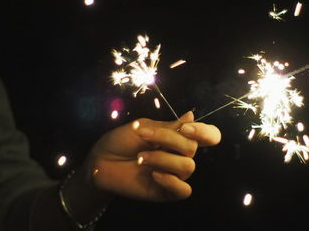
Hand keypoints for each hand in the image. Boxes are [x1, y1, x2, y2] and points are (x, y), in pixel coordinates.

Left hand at [82, 111, 220, 201]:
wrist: (100, 161)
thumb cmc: (120, 141)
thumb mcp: (144, 128)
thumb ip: (169, 126)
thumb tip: (191, 115)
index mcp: (178, 138)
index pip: (208, 136)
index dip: (204, 131)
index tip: (185, 127)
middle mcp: (180, 156)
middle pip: (192, 148)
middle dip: (168, 139)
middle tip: (144, 136)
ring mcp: (174, 175)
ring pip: (187, 167)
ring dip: (162, 159)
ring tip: (141, 158)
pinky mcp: (166, 192)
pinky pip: (184, 190)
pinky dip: (172, 181)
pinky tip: (155, 175)